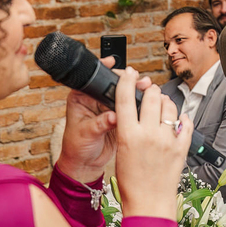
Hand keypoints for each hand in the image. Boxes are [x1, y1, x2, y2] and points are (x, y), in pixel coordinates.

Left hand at [55, 56, 151, 183]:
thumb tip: (113, 116)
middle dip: (127, 81)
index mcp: (81, 98)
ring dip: (135, 91)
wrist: (85, 164)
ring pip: (124, 94)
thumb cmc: (77, 147)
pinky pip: (130, 107)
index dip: (104, 69)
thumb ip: (100, 123)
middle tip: (138, 80)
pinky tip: (148, 100)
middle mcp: (95, 100)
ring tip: (147, 87)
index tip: (112, 62)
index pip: (93, 79)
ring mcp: (108, 108)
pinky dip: (139, 104)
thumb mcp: (85, 133)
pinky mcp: (119, 117)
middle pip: (113, 84)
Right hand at [113, 67, 191, 219]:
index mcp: (127, 135)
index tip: (129, 72)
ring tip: (162, 107)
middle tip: (149, 93)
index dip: (126, 80)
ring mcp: (166, 140)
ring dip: (165, 102)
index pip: (124, 98)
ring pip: (169, 106)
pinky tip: (177, 122)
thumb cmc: (132, 181)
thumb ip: (128, 129)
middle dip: (150, 91)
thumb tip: (136, 111)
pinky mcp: (181, 147)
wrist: (149, 203)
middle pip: (151, 96)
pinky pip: (185, 123)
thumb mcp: (121, 151)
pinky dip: (182, 119)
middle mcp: (148, 134)